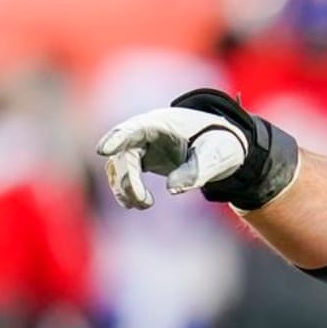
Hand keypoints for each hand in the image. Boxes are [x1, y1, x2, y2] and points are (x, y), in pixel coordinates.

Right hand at [96, 107, 247, 209]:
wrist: (223, 144)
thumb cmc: (219, 144)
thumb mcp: (215, 156)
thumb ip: (196, 171)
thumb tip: (172, 190)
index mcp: (163, 123)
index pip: (133, 128)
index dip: (118, 138)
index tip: (103, 151)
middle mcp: (146, 132)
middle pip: (123, 153)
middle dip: (127, 178)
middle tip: (142, 201)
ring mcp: (142, 145)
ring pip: (120, 165)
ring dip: (124, 187)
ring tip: (144, 204)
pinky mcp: (143, 158)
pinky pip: (126, 172)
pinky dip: (128, 189)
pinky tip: (141, 203)